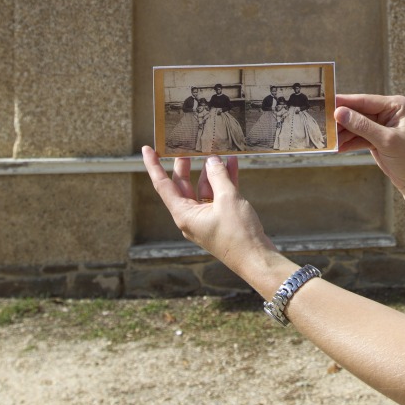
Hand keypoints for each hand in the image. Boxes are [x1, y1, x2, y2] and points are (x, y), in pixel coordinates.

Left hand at [141, 147, 276, 272]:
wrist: (257, 258)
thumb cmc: (238, 235)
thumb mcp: (228, 200)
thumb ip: (218, 176)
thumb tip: (212, 160)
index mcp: (184, 214)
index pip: (163, 185)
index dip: (154, 166)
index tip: (147, 149)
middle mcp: (191, 216)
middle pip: (182, 185)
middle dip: (185, 165)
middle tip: (187, 145)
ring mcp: (206, 217)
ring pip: (203, 188)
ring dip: (211, 171)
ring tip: (217, 151)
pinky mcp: (221, 218)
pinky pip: (218, 195)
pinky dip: (224, 180)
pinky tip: (232, 164)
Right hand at [333, 93, 404, 190]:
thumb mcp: (386, 140)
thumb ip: (362, 126)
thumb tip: (340, 113)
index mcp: (395, 106)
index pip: (365, 101)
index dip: (345, 102)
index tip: (326, 103)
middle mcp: (388, 112)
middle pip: (358, 113)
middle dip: (341, 121)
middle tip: (321, 124)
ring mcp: (381, 126)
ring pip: (355, 126)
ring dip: (342, 134)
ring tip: (326, 139)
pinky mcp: (376, 139)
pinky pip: (357, 137)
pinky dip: (347, 143)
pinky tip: (336, 147)